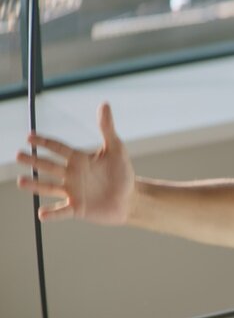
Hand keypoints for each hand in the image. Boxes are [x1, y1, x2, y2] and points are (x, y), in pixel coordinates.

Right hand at [15, 102, 133, 223]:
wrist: (130, 199)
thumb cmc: (123, 173)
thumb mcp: (116, 149)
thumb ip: (107, 128)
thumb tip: (104, 104)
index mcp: (79, 160)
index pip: (58, 148)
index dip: (45, 143)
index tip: (29, 137)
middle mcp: (71, 175)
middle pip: (49, 166)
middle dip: (34, 161)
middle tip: (18, 155)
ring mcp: (72, 192)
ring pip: (49, 187)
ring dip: (35, 186)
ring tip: (21, 182)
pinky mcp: (77, 209)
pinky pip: (62, 211)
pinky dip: (52, 213)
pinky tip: (41, 214)